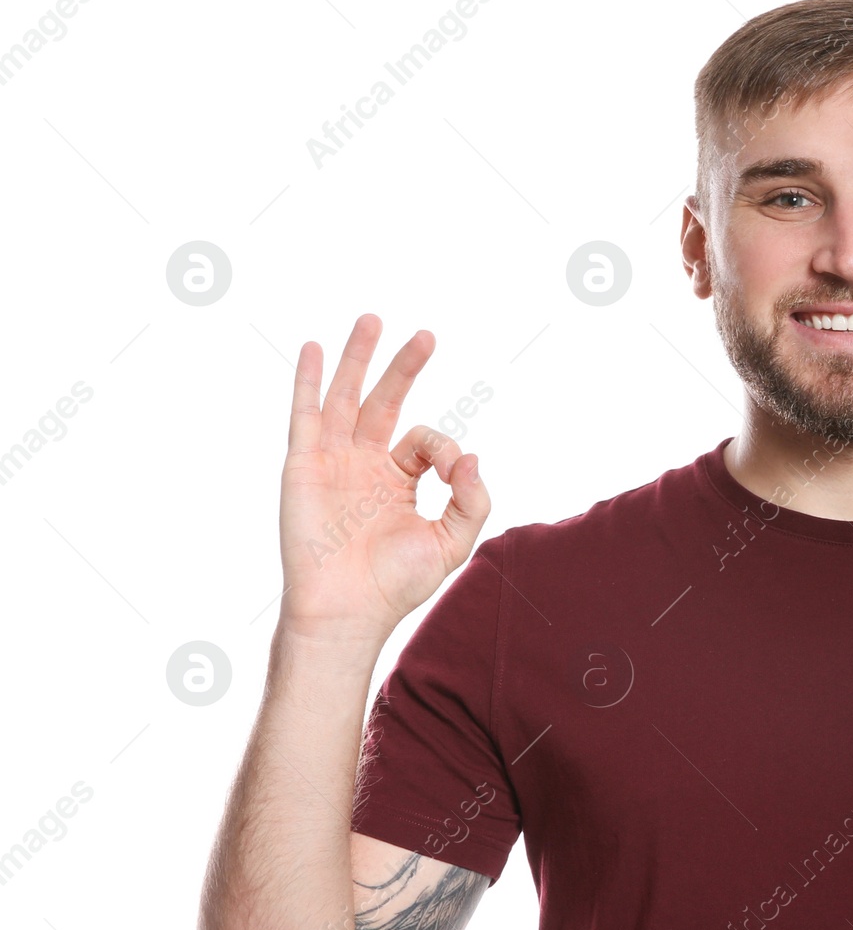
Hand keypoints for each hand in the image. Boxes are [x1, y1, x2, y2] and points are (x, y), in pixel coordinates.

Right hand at [277, 313, 490, 643]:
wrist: (347, 611)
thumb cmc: (395, 585)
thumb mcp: (452, 540)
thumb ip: (472, 498)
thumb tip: (472, 456)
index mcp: (396, 483)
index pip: (424, 442)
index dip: (443, 448)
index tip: (452, 469)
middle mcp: (363, 466)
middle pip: (384, 402)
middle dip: (403, 367)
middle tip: (426, 335)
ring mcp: (332, 463)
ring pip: (346, 398)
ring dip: (357, 358)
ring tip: (371, 319)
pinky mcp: (304, 466)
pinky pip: (305, 414)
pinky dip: (309, 381)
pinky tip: (315, 348)